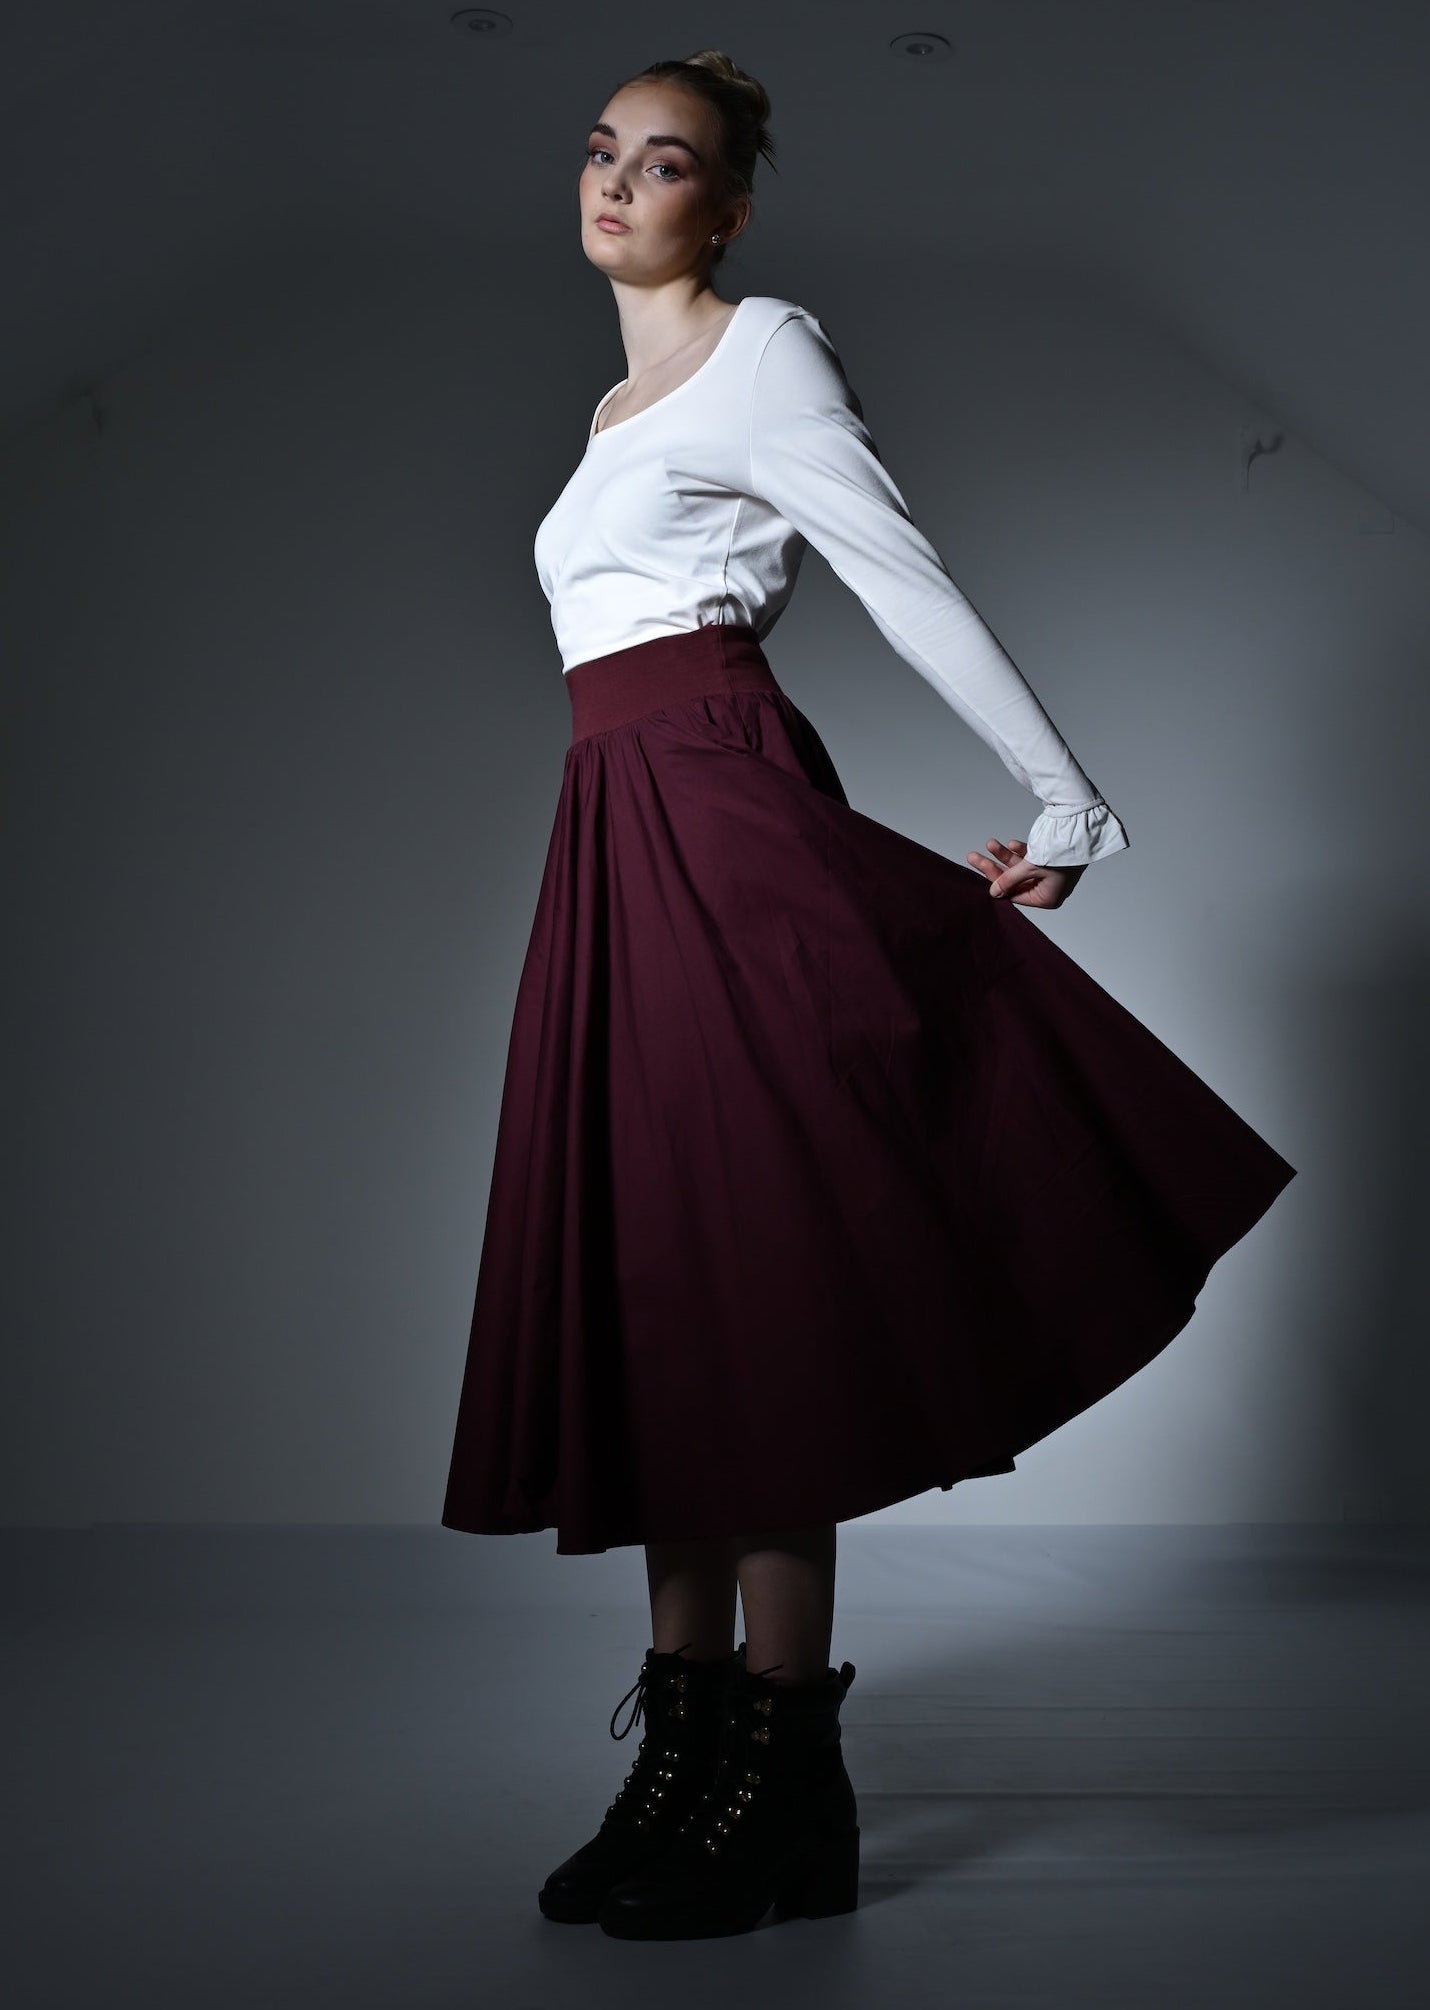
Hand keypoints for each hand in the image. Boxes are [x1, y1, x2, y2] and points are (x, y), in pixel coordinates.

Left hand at [966, 836, 1085, 908]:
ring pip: (1020, 867)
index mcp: (1047, 899)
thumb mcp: (1029, 868)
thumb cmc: (1060, 853)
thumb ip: (1009, 880)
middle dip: (995, 866)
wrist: (1080, 828)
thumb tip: (993, 892)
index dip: (996, 882)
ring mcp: (1050, 874)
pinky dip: (1021, 852)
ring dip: (1005, 855)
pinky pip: (1031, 859)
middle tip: (974, 856)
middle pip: (1014, 880)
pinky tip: (1012, 843)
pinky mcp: (1051, 860)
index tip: (982, 868)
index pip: (1014, 894)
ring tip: (990, 843)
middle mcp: (1048, 889)